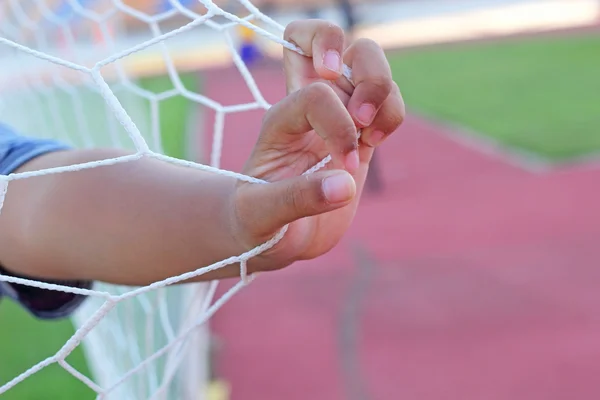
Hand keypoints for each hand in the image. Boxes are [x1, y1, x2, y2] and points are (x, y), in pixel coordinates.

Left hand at [231, 20, 404, 272]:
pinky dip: (393, 112)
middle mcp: (307, 106)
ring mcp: (337, 115)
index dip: (337, 124)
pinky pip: (386, 101)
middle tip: (363, 115)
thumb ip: (297, 199)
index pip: (316, 93)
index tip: (341, 165)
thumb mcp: (262, 215)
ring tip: (372, 135)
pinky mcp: (359, 135)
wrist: (274, 236)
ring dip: (383, 89)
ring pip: (367, 61)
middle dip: (364, 67)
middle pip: (333, 38)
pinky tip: (375, 142)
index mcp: (280, 118)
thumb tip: (345, 184)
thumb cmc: (257, 222)